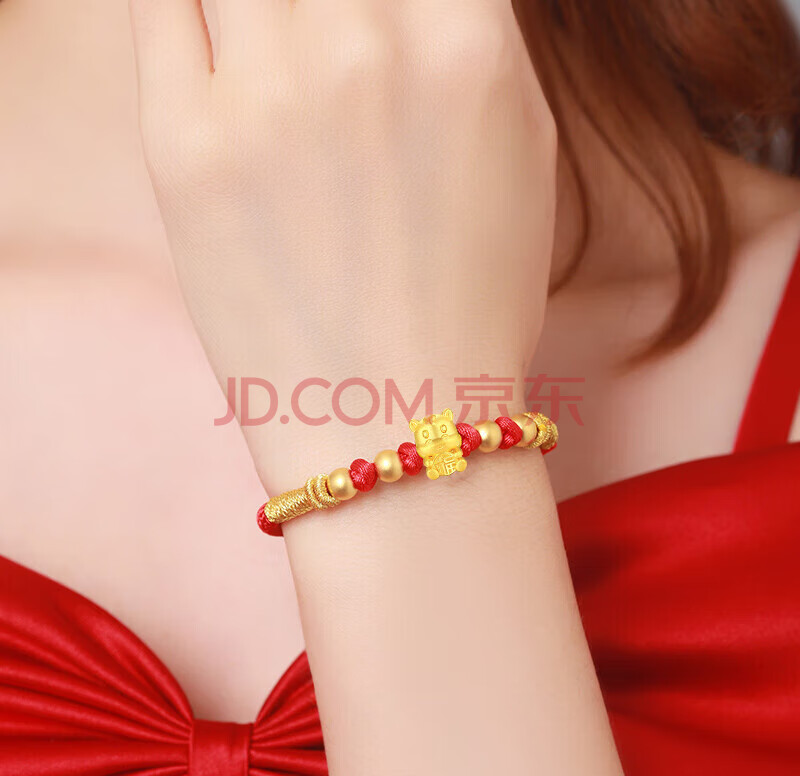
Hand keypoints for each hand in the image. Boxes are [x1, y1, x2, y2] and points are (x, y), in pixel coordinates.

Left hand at [128, 0, 556, 486]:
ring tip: (279, 50)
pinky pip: (158, 2)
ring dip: (264, 2)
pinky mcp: (181, 143)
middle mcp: (364, 48)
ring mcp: (264, 93)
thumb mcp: (524, 153)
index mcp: (465, 49)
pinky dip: (187, 2)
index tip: (370, 13)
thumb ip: (475, 38)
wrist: (397, 421)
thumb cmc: (472, 303)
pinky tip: (215, 32)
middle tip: (324, 36)